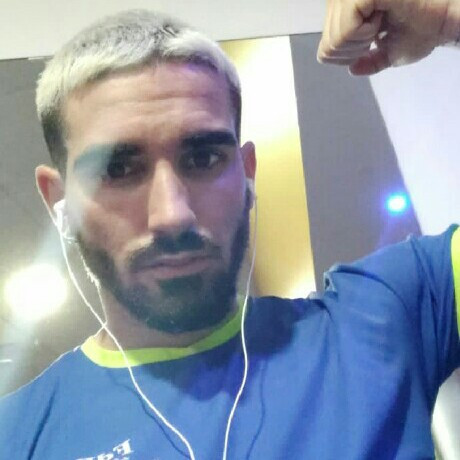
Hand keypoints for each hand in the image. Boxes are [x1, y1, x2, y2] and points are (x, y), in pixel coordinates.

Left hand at [317, 0, 459, 74]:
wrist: (444, 20)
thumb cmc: (422, 30)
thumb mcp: (389, 52)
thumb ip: (368, 61)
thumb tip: (353, 70)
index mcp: (347, 11)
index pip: (324, 49)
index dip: (345, 58)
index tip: (372, 43)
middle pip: (328, 45)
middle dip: (354, 51)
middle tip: (379, 34)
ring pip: (335, 39)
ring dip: (361, 42)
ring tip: (382, 24)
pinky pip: (345, 29)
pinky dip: (364, 34)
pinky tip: (381, 20)